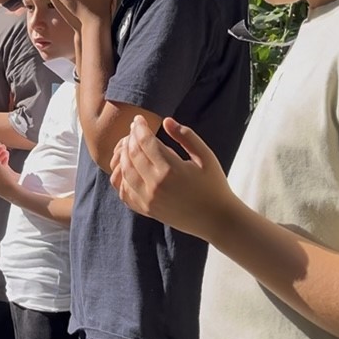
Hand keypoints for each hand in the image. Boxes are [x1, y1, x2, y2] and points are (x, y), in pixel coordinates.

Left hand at [110, 115, 240, 240]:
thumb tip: (167, 121)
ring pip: (125, 172)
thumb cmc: (214, 185)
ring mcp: (148, 199)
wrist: (216, 219)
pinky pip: (124, 191)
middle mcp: (156, 185)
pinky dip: (122, 177)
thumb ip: (186, 136)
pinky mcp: (146, 210)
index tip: (138, 119)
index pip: (146, 142)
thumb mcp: (206, 157)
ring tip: (129, 145)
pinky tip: (127, 167)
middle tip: (133, 130)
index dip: (139, 128)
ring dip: (124, 155)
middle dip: (130, 138)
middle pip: (132, 154)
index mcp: (171, 169)